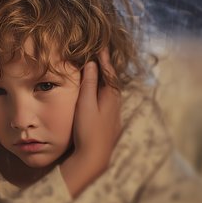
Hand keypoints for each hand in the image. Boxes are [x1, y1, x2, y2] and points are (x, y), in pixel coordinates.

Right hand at [60, 48, 121, 196]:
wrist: (94, 157)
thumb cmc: (88, 130)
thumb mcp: (86, 104)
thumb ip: (90, 84)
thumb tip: (93, 64)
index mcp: (111, 96)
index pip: (109, 71)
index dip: (104, 58)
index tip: (101, 45)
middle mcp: (116, 103)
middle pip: (112, 80)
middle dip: (106, 66)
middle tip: (100, 53)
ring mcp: (114, 113)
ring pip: (111, 90)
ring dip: (105, 78)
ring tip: (99, 69)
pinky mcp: (110, 122)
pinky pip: (108, 99)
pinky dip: (104, 90)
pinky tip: (100, 92)